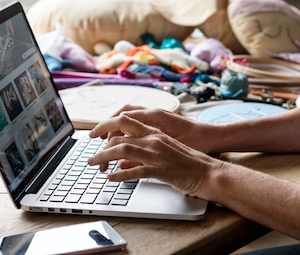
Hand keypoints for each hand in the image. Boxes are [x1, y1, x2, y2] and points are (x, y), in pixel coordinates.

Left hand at [87, 113, 222, 196]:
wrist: (208, 171)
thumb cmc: (187, 162)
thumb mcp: (163, 151)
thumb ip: (142, 153)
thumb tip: (121, 162)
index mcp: (155, 132)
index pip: (124, 120)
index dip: (106, 125)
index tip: (95, 135)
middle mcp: (154, 139)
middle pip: (119, 135)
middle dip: (101, 146)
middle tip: (91, 157)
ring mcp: (157, 153)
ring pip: (122, 150)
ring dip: (104, 158)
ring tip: (95, 165)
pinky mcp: (160, 169)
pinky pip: (134, 171)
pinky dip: (120, 175)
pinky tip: (111, 179)